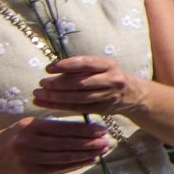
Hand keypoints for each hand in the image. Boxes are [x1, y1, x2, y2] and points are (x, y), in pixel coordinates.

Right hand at [0, 116, 114, 173]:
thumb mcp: (23, 128)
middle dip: (89, 142)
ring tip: (102, 151)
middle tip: (107, 141)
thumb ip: (46, 128)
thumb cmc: (7, 141)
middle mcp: (28, 141)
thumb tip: (78, 128)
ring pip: (63, 155)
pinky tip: (88, 161)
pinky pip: (56, 168)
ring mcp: (28, 157)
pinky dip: (74, 164)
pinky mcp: (28, 172)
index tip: (101, 128)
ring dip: (85, 154)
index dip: (84, 128)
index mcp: (29, 125)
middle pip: (66, 142)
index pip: (62, 126)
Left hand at [33, 56, 150, 116]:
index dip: (66, 65)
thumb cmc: (110, 75)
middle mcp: (111, 80)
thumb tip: (53, 69)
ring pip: (78, 98)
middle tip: (41, 83)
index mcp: (109, 65)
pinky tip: (44, 104)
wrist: (134, 94)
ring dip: (56, 97)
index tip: (48, 68)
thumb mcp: (102, 66)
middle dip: (58, 84)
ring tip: (39, 94)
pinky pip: (78, 108)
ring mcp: (107, 96)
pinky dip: (59, 107)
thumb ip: (82, 67)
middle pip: (80, 83)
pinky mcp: (102, 110)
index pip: (85, 63)